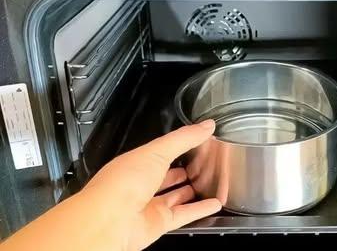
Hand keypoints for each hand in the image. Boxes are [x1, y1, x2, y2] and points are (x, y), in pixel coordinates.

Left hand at [0, 122, 220, 250]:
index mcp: (137, 161)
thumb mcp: (158, 151)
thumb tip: (206, 126)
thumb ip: (184, 138)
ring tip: (204, 184)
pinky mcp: (158, 223)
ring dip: (189, 191)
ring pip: (174, 196)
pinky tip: (212, 205)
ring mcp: (148, 204)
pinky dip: (199, 210)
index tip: (195, 139)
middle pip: (165, 175)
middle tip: (199, 163)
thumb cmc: (122, 183)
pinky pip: (183, 215)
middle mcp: (141, 183)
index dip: (177, 145)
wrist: (109, 220)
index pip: (160, 151)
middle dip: (180, 170)